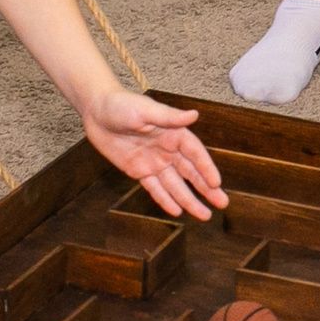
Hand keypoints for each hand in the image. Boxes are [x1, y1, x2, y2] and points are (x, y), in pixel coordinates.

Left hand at [81, 91, 228, 220]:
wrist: (96, 111)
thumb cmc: (121, 105)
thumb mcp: (145, 110)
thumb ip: (169, 117)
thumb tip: (194, 115)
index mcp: (174, 133)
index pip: (195, 153)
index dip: (206, 168)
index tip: (216, 183)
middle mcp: (168, 150)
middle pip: (191, 172)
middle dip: (207, 189)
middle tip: (222, 203)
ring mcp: (155, 162)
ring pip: (176, 185)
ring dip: (190, 200)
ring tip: (204, 215)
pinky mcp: (140, 171)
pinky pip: (155, 188)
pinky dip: (165, 200)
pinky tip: (177, 211)